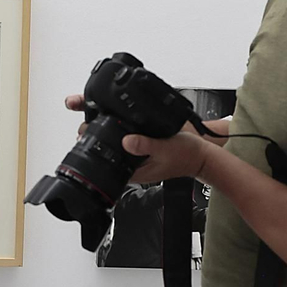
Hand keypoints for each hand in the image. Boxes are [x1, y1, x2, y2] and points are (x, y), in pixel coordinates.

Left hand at [64, 93, 211, 179]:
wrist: (201, 154)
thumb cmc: (186, 155)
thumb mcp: (165, 148)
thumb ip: (145, 145)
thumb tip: (126, 141)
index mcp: (134, 171)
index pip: (106, 162)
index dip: (93, 147)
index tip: (85, 132)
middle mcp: (132, 164)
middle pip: (106, 150)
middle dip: (95, 135)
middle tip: (88, 119)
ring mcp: (136, 155)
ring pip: (114, 143)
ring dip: (106, 130)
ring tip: (96, 114)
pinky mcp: (141, 146)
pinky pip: (125, 138)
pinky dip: (119, 128)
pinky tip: (116, 117)